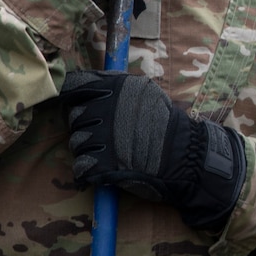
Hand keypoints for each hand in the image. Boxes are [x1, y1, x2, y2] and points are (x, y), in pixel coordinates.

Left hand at [57, 70, 245, 231]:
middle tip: (108, 134)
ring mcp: (102, 137)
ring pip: (77, 143)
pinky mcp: (101, 164)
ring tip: (113, 152)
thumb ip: (112, 86)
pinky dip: (89, 171)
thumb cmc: (164, 124)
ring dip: (89, 150)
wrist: (184, 156)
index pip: (74, 85)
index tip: (76, 104)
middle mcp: (105, 108)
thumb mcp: (144, 91)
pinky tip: (106, 169)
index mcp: (114, 87)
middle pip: (74, 117)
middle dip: (86, 126)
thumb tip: (80, 84)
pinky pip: (81, 167)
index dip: (71, 96)